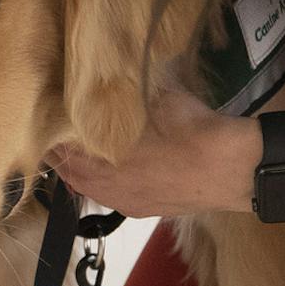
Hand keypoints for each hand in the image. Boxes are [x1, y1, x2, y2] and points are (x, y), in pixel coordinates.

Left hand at [46, 88, 252, 217]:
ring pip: (87, 186)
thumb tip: (110, 73)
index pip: (57, 147)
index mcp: (98, 160)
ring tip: (85, 145)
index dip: (53, 128)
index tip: (52, 111)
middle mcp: (103, 188)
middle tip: (62, 127)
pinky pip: (110, 195)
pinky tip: (114, 165)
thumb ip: (126, 93)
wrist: (232, 168)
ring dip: (82, 168)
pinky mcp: (141, 211)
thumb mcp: (155, 98)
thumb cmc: (190, 130)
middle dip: (63, 150)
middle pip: (67, 170)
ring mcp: (122, 203)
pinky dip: (104, 180)